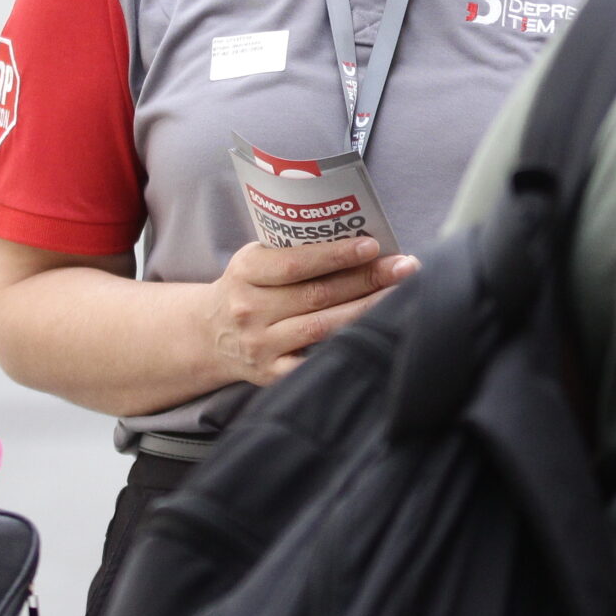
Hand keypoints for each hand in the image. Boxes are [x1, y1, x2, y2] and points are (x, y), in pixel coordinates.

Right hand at [202, 238, 417, 387]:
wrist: (210, 335)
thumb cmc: (249, 288)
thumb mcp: (255, 261)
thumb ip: (293, 250)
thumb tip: (359, 241)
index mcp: (245, 272)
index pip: (294, 264)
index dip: (336, 255)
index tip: (372, 246)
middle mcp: (250, 310)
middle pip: (317, 295)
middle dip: (367, 279)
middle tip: (405, 266)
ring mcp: (261, 345)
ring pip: (322, 328)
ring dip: (366, 310)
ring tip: (401, 294)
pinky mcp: (271, 374)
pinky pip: (314, 363)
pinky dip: (345, 348)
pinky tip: (375, 335)